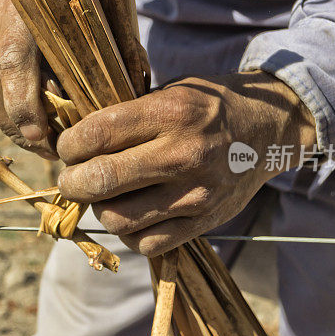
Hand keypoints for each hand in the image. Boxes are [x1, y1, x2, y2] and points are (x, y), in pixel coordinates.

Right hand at [0, 0, 55, 158]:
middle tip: (44, 149)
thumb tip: (62, 119)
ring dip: (5, 122)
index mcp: (19, 7)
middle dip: (15, 128)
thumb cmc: (60, 12)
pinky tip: (13, 107)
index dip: (24, 107)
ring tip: (33, 131)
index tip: (41, 137)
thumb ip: (66, 70)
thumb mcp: (73, 32)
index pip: (12, 64)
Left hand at [56, 72, 316, 256]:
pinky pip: (145, 243)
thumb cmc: (207, 107)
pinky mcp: (203, 223)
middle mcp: (183, 155)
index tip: (66, 148)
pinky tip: (131, 215)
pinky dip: (128, 233)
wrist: (268, 132)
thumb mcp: (171, 91)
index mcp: (171, 113)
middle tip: (71, 179)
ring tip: (104, 196)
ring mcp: (195, 194)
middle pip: (100, 181)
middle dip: (71, 183)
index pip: (97, 135)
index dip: (68, 145)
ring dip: (99, 210)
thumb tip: (72, 139)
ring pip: (117, 219)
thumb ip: (127, 114)